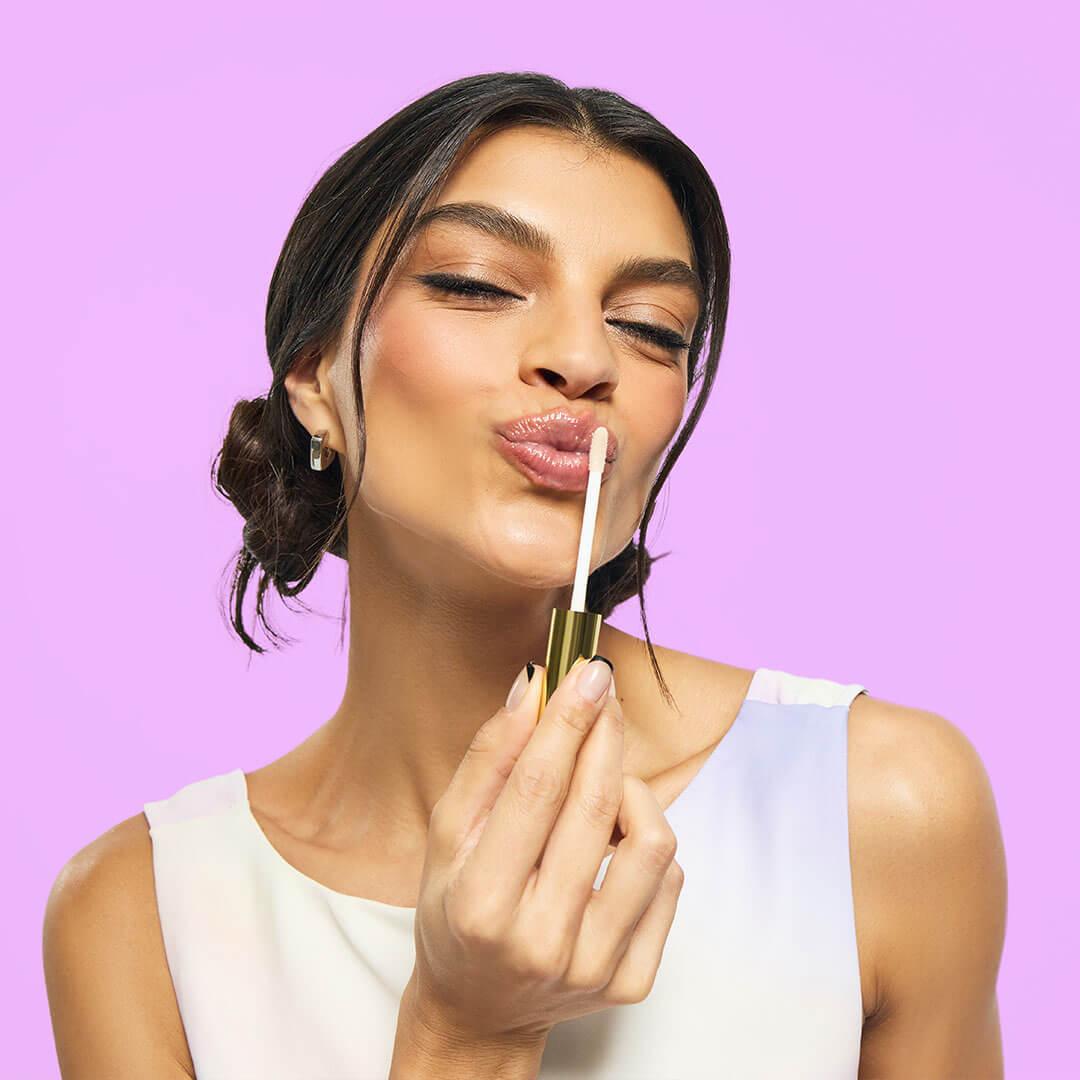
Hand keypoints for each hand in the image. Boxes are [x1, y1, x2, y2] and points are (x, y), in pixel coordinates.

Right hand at [406, 655, 683, 1045]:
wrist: (480, 1010)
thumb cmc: (456, 912)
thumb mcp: (446, 836)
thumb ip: (489, 759)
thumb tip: (532, 687)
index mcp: (482, 902)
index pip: (537, 790)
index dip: (567, 722)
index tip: (586, 673)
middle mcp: (542, 941)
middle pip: (596, 807)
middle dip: (604, 734)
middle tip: (601, 695)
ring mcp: (595, 968)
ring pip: (651, 843)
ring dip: (631, 791)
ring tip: (601, 783)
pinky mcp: (632, 982)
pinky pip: (670, 882)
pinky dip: (645, 843)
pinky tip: (613, 840)